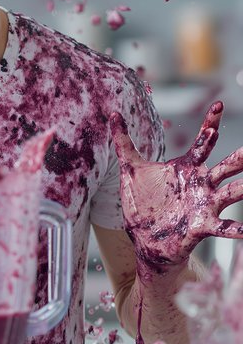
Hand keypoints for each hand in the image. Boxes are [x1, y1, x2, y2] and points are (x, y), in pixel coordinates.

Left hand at [110, 101, 242, 265]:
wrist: (144, 240)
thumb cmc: (142, 204)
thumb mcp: (130, 169)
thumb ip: (123, 142)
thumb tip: (113, 115)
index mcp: (187, 168)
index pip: (202, 142)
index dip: (210, 123)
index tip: (218, 104)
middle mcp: (201, 184)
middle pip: (224, 167)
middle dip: (238, 158)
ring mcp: (204, 205)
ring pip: (230, 193)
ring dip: (242, 189)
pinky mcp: (201, 226)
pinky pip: (222, 227)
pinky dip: (235, 229)